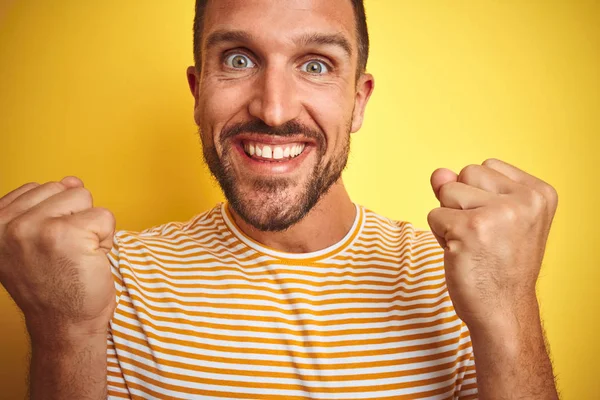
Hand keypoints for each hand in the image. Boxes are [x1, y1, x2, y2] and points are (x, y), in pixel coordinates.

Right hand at [0, 177, 115, 341]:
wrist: (64, 325)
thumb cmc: (55, 284)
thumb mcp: (37, 240)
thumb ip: (47, 206)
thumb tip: (71, 179)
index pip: (40, 188)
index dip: (56, 216)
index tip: (48, 248)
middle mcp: (8, 224)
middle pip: (64, 189)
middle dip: (76, 218)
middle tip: (67, 253)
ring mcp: (36, 227)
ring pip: (84, 198)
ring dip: (91, 227)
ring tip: (78, 255)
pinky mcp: (67, 234)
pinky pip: (104, 216)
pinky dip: (106, 238)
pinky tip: (90, 260)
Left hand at [427, 159, 557, 329]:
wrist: (503, 310)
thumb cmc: (497, 264)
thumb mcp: (492, 216)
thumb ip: (465, 187)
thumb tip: (438, 173)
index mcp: (539, 193)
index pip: (486, 166)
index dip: (478, 195)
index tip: (496, 226)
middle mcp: (525, 200)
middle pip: (465, 173)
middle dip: (461, 203)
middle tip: (481, 237)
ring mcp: (498, 213)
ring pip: (447, 191)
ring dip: (448, 218)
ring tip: (471, 244)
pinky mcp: (470, 228)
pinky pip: (434, 215)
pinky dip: (439, 235)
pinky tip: (460, 253)